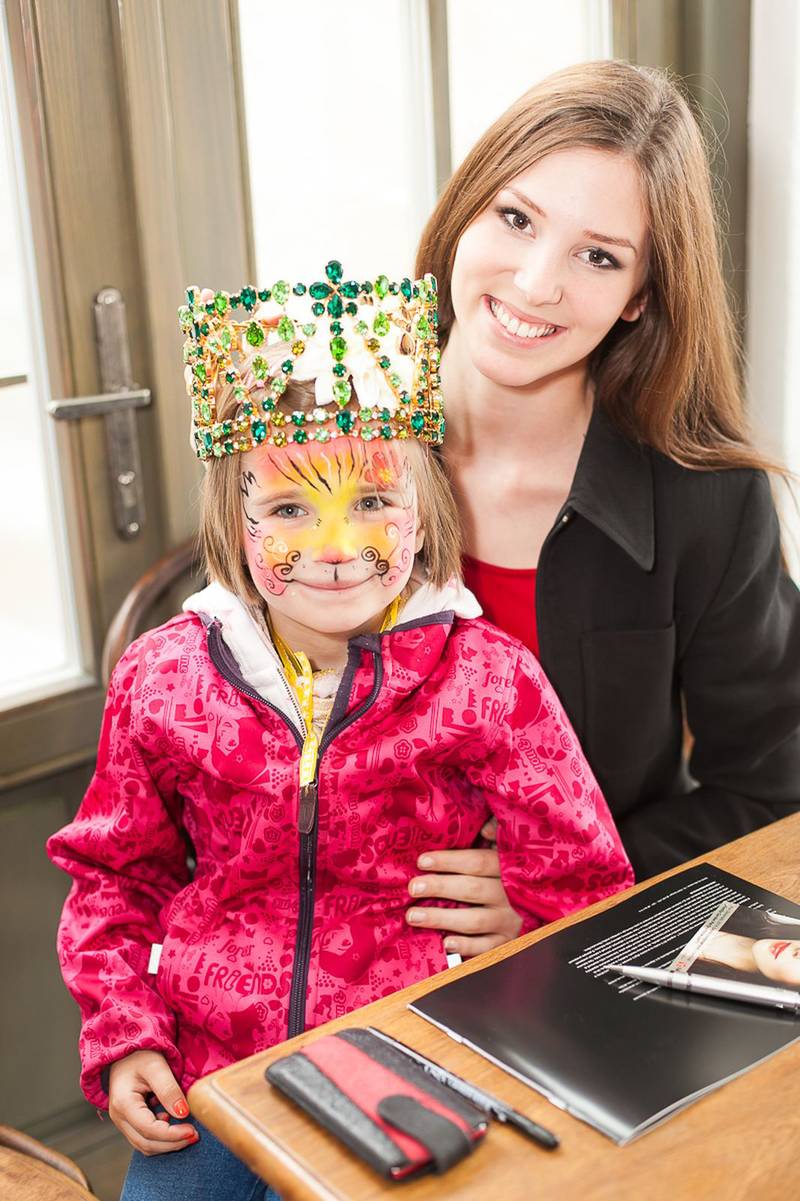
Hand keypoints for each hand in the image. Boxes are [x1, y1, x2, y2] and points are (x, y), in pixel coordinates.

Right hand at [108, 1050, 196, 1154]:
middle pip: (146, 1143)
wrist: (125, 1052)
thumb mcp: (157, 1066)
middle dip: (172, 1144)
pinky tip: (172, 1124)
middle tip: (195, 1136)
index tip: (193, 1131)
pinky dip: (160, 1138)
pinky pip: (144, 1138)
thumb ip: (169, 1090)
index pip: (149, 1130)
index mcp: (123, 1104)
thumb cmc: (139, 1055)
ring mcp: (122, 1121)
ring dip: (167, 1144)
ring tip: (188, 1133)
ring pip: (144, 1145)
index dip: (172, 1135)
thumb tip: (183, 1113)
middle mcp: (119, 1118)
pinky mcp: (129, 1121)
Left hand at [406, 819, 522, 957]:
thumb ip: (497, 837)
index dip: (449, 860)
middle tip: (412, 887)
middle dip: (440, 887)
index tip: (422, 861)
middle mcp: (511, 896)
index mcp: (508, 869)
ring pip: (475, 920)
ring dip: (442, 918)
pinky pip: (486, 948)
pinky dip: (467, 946)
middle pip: (473, 889)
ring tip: (413, 915)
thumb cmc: (506, 876)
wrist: (536, 910)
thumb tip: (486, 828)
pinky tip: (446, 943)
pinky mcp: (506, 943)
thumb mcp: (506, 852)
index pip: (478, 862)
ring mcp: (510, 921)